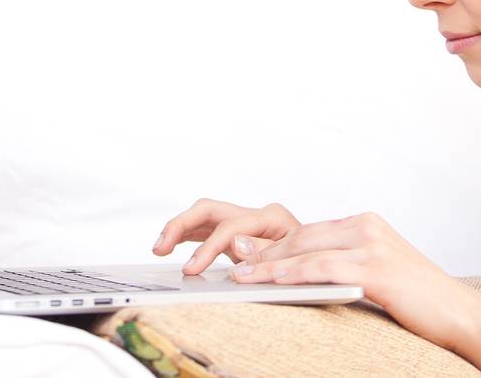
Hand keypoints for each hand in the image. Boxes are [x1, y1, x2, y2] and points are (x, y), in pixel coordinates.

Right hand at [153, 198, 302, 273]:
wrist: (321, 264)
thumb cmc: (310, 264)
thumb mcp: (293, 261)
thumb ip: (264, 252)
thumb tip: (235, 241)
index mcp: (270, 216)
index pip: (230, 227)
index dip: (207, 248)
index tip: (190, 270)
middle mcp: (255, 215)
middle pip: (210, 209)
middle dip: (181, 225)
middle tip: (160, 248)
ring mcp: (244, 222)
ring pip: (203, 216)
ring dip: (178, 228)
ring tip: (158, 248)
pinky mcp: (237, 234)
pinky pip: (206, 229)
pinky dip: (187, 235)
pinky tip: (170, 245)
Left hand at [174, 205, 478, 352]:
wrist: (459, 314)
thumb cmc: (417, 300)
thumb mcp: (374, 273)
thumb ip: (342, 266)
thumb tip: (300, 270)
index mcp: (364, 223)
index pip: (307, 231)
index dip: (273, 246)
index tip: (244, 258)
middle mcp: (366, 226)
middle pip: (301, 235)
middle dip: (263, 252)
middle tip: (231, 265)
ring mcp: (372, 244)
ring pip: (306, 250)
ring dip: (268, 265)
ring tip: (239, 276)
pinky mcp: (376, 268)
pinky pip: (323, 268)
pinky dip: (292, 274)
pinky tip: (270, 281)